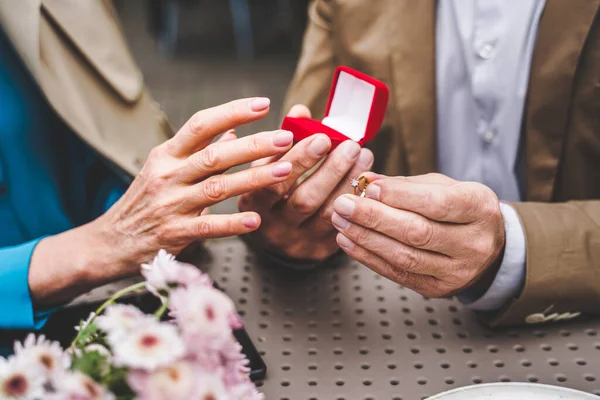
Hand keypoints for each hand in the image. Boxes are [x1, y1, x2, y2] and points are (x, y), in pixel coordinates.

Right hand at [30, 98, 295, 303]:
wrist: (109, 242)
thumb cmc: (144, 202)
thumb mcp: (165, 169)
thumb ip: (198, 152)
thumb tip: (231, 131)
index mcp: (166, 155)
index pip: (200, 124)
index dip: (232, 112)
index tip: (263, 104)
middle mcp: (167, 175)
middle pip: (214, 155)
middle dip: (253, 145)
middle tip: (286, 138)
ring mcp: (169, 204)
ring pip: (216, 188)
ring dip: (253, 179)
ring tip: (285, 171)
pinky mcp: (172, 233)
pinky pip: (207, 227)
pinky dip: (232, 224)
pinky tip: (256, 220)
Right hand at [238, 105, 373, 260]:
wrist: (274, 239)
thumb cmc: (271, 194)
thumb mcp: (266, 168)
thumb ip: (282, 141)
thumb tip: (301, 111)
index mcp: (254, 204)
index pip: (274, 184)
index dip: (298, 161)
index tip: (321, 137)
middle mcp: (273, 227)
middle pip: (304, 200)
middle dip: (330, 170)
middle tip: (350, 145)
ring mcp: (298, 242)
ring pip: (328, 213)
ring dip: (349, 182)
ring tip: (364, 156)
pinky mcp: (320, 251)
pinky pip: (343, 225)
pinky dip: (357, 201)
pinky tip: (368, 180)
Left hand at [331, 173, 505, 296]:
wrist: (487, 248)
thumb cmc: (459, 210)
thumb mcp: (443, 186)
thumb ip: (405, 184)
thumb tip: (366, 182)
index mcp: (480, 208)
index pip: (437, 203)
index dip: (399, 196)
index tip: (370, 188)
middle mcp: (474, 243)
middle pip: (418, 232)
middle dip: (374, 218)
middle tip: (344, 204)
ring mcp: (456, 271)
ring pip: (405, 257)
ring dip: (366, 238)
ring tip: (341, 221)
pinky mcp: (437, 288)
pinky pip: (398, 275)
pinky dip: (369, 258)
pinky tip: (349, 242)